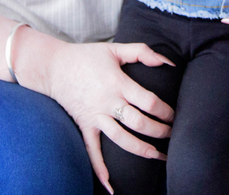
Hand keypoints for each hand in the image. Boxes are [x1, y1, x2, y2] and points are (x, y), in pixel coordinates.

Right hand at [13, 29, 174, 193]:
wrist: (53, 67)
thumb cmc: (87, 56)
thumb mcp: (116, 49)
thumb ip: (143, 52)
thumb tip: (168, 62)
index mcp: (118, 83)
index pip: (149, 102)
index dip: (165, 111)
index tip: (175, 115)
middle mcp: (108, 103)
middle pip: (139, 123)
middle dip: (160, 131)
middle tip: (173, 134)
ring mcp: (96, 116)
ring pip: (122, 139)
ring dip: (142, 150)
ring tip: (159, 156)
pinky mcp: (85, 126)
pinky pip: (92, 150)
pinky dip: (100, 169)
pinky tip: (111, 185)